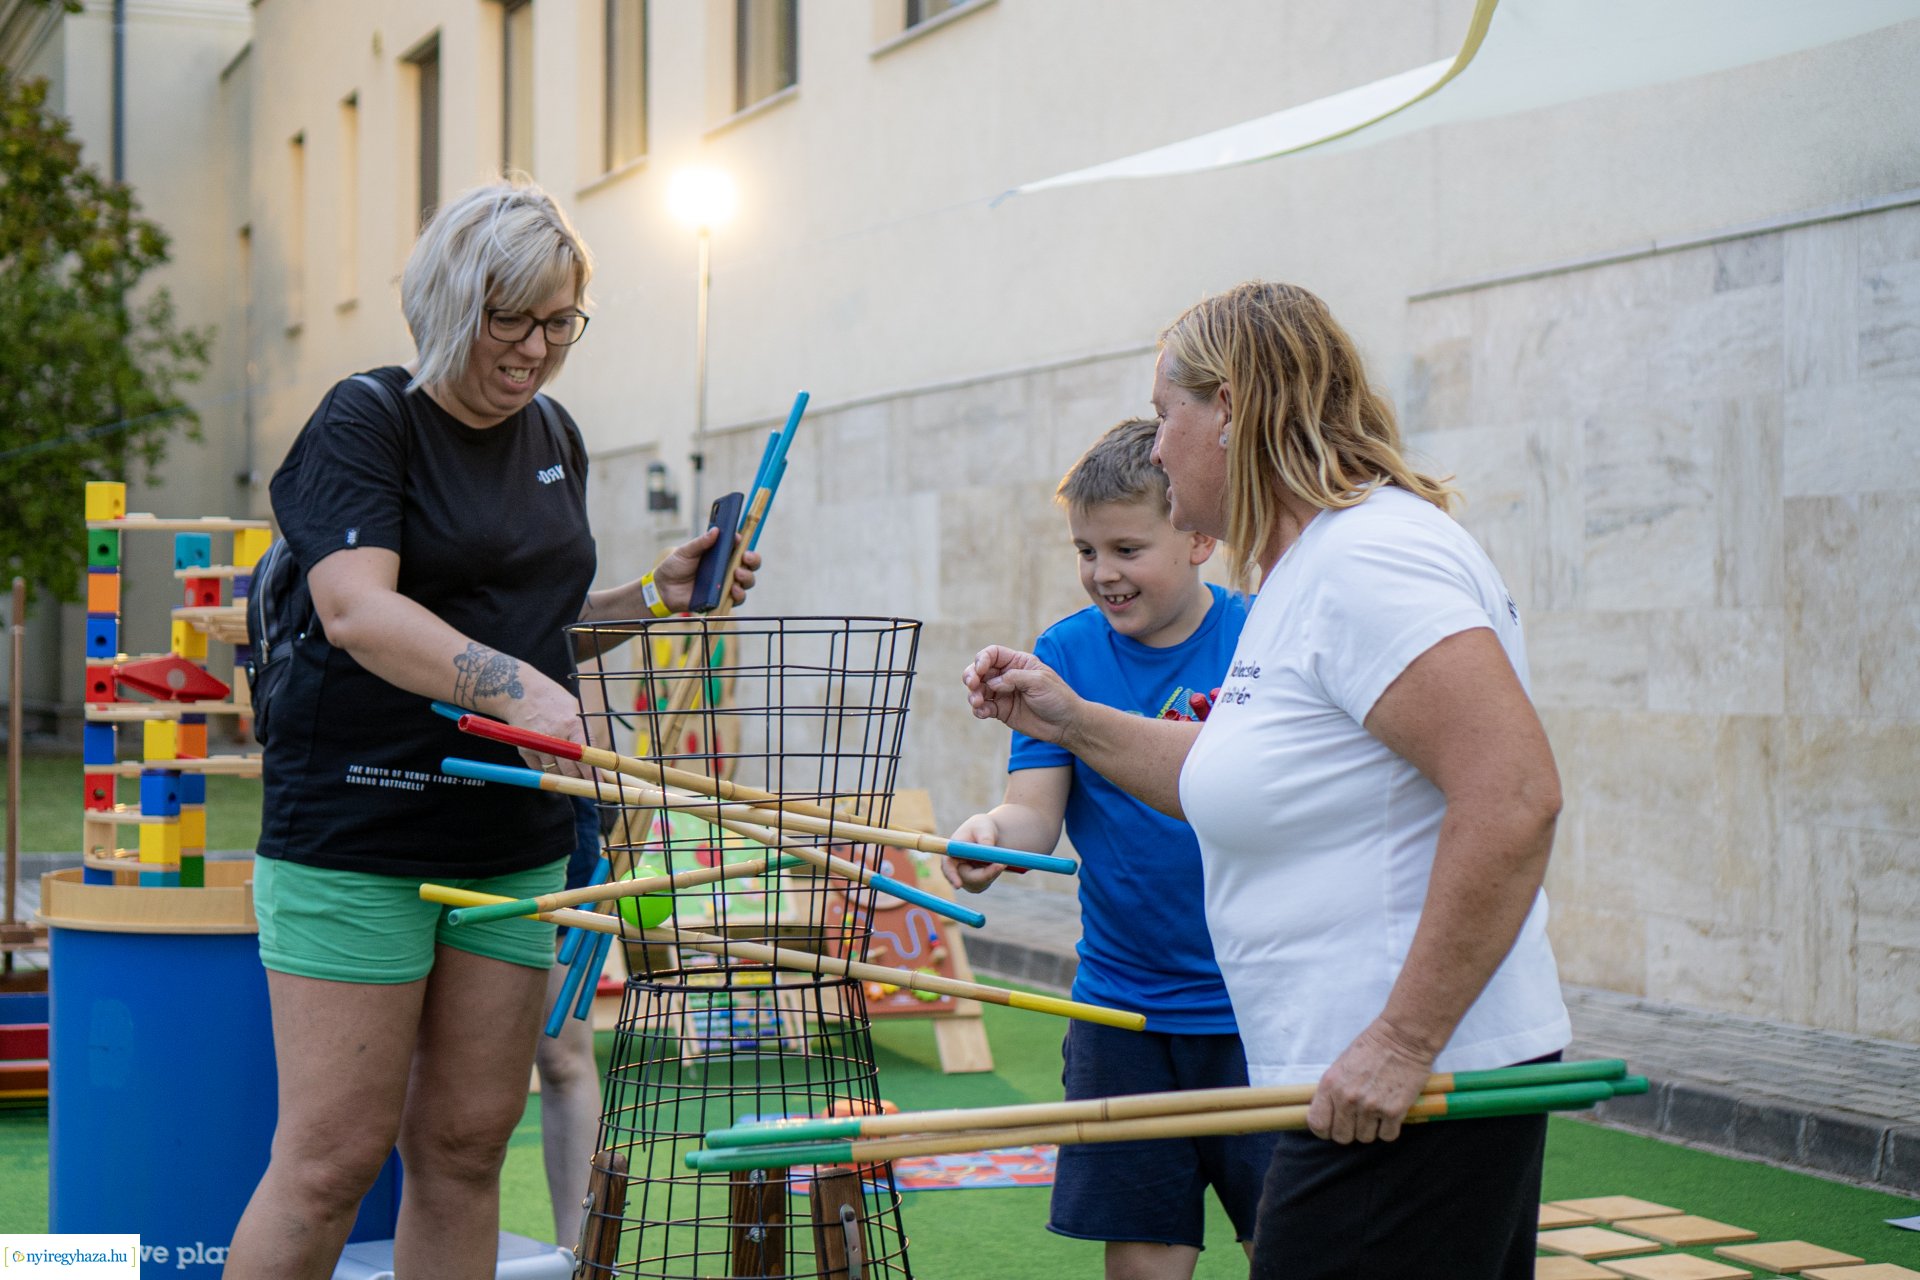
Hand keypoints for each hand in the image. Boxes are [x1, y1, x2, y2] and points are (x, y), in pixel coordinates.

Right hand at [504, 670, 593, 780]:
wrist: (524, 693)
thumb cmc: (556, 703)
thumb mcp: (576, 712)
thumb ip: (586, 735)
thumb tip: (599, 759)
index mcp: (573, 725)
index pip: (585, 757)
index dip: (592, 773)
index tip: (598, 783)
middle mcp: (555, 736)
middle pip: (570, 770)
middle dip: (579, 778)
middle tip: (585, 780)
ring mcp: (539, 744)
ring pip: (555, 773)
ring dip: (564, 775)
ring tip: (568, 768)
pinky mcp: (525, 750)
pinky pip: (540, 770)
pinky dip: (547, 770)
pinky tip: (551, 759)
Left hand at [652, 526, 760, 610]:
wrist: (663, 589)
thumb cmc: (675, 567)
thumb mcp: (686, 551)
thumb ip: (701, 542)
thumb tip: (716, 530)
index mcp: (721, 554)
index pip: (739, 547)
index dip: (742, 542)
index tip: (737, 539)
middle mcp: (727, 568)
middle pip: (750, 564)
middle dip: (753, 560)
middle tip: (745, 557)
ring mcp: (726, 584)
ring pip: (748, 581)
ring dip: (747, 577)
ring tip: (737, 574)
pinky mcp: (722, 599)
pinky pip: (738, 599)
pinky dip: (739, 594)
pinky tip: (733, 590)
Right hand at [941, 813, 1014, 892]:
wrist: (989, 835)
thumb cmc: (982, 828)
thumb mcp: (984, 827)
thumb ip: (985, 838)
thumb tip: (987, 851)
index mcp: (952, 852)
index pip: (947, 866)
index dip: (951, 876)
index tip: (958, 885)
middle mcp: (955, 867)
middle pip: (967, 879)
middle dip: (985, 874)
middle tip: (1001, 864)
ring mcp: (964, 877)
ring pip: (978, 883)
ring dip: (992, 873)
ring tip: (1000, 857)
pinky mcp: (975, 883)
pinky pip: (984, 884)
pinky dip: (994, 874)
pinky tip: (996, 863)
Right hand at [962, 646, 1082, 744]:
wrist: (1066, 724)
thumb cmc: (1057, 698)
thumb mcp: (1039, 681)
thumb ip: (1014, 678)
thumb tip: (991, 683)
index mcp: (1018, 662)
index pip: (992, 654)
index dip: (982, 659)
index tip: (980, 670)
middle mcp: (1007, 676)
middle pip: (980, 670)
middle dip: (971, 675)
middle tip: (972, 685)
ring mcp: (1003, 694)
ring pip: (978, 690)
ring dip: (973, 694)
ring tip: (978, 702)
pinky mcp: (1001, 711)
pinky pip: (983, 708)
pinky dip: (978, 710)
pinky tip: (982, 713)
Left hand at [1307, 1017, 1439, 1143]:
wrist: (1402, 1038)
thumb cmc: (1371, 1049)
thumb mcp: (1340, 1066)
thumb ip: (1332, 1091)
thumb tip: (1329, 1116)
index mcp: (1330, 1085)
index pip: (1318, 1124)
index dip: (1325, 1130)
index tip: (1333, 1127)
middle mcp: (1347, 1098)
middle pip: (1342, 1137)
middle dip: (1350, 1131)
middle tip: (1359, 1118)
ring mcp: (1370, 1106)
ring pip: (1365, 1138)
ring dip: (1371, 1129)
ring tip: (1377, 1110)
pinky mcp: (1394, 1111)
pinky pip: (1387, 1136)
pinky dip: (1389, 1129)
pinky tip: (1390, 1114)